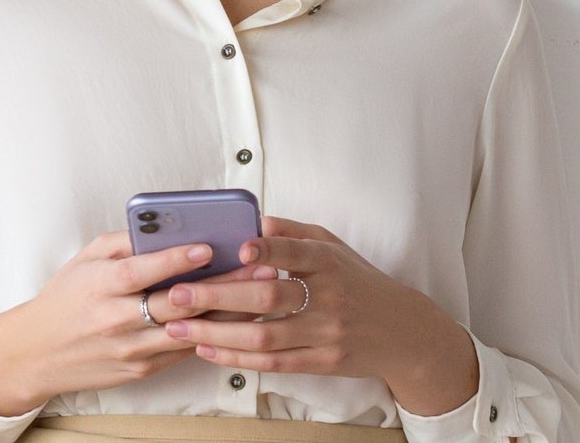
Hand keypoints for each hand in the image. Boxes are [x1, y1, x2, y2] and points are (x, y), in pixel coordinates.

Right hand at [0, 229, 280, 415]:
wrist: (39, 353)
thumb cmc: (65, 298)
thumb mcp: (85, 259)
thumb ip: (124, 243)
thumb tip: (165, 226)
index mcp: (101, 286)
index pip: (143, 271)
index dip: (177, 259)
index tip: (209, 246)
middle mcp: (116, 320)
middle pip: (175, 303)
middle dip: (221, 286)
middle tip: (257, 269)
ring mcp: (130, 349)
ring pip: (188, 331)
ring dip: (227, 314)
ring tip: (260, 295)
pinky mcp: (141, 370)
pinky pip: (182, 351)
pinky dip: (210, 334)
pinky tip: (236, 320)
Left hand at [155, 215, 462, 389]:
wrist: (401, 331)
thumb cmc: (357, 281)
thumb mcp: (332, 246)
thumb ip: (291, 232)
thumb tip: (251, 216)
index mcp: (328, 262)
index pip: (296, 252)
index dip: (268, 250)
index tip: (238, 249)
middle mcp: (328, 297)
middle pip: (269, 297)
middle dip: (218, 296)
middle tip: (178, 294)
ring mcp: (325, 333)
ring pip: (264, 336)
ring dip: (217, 334)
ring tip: (178, 327)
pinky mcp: (321, 362)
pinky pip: (273, 362)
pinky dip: (236, 357)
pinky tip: (207, 350)